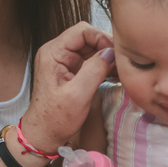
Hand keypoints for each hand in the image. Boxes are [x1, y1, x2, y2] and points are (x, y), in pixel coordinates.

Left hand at [20, 23, 113, 153]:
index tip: (116, 53)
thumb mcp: (77, 95)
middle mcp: (58, 53)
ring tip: (122, 70)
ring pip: (92, 49)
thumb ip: (94, 70)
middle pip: (89, 38)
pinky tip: (116, 75)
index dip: (102, 38)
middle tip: (123, 62)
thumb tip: (111, 53)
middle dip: (107, 48)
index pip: (82, 31)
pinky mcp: (73, 72)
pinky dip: (105, 66)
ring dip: (108, 58)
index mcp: (53, 53)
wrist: (44, 135)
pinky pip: (92, 61)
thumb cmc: (54, 119)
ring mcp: (65, 62)